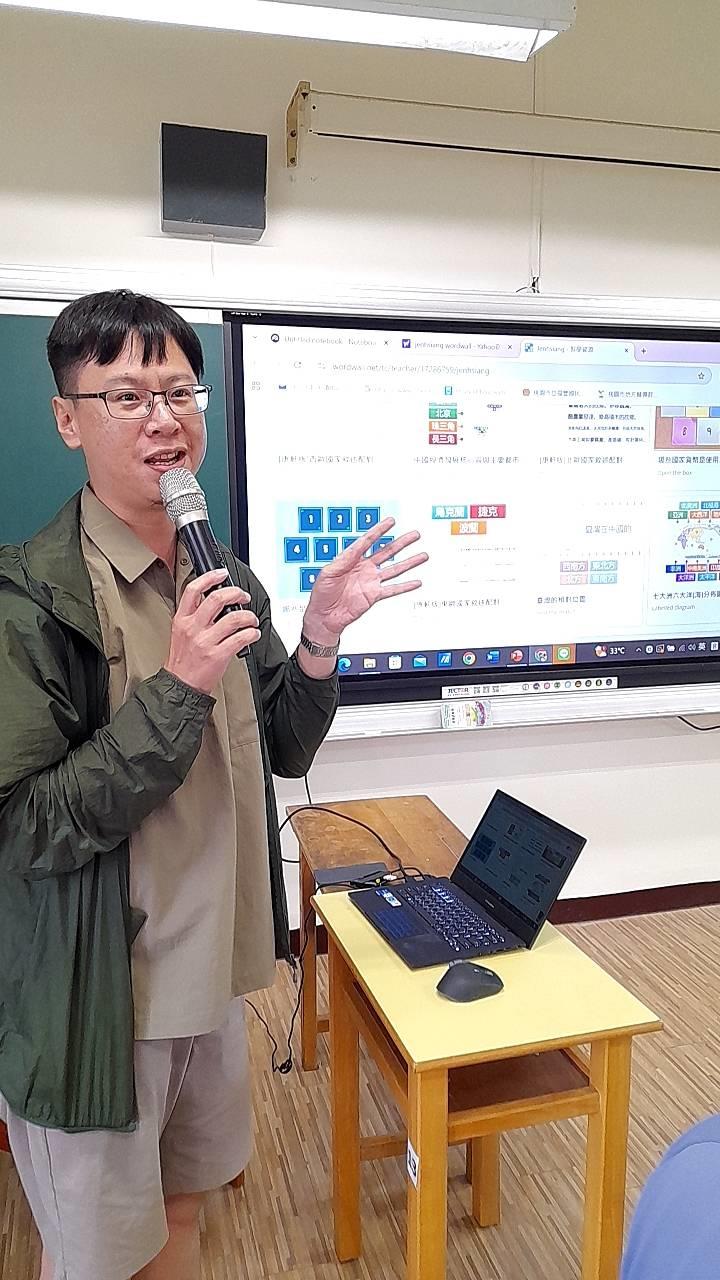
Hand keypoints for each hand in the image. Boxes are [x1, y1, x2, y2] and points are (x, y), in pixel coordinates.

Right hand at [165, 569, 260, 694]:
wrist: (181, 685)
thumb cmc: (183, 660)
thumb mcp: (180, 632)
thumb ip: (194, 615)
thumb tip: (215, 599)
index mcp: (182, 619)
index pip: (193, 590)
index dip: (210, 577)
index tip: (222, 574)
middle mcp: (193, 628)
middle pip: (217, 599)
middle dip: (236, 593)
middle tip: (243, 596)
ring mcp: (205, 641)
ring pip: (233, 618)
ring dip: (248, 616)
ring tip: (251, 619)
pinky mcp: (218, 655)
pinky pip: (241, 638)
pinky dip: (252, 633)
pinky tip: (253, 634)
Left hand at [302, 517, 427, 644]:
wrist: (324, 616)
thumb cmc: (321, 594)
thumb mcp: (328, 572)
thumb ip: (343, 560)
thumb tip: (355, 549)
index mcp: (351, 560)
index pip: (368, 541)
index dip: (379, 530)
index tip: (390, 522)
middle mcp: (364, 569)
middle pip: (387, 552)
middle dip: (401, 543)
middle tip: (414, 535)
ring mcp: (370, 582)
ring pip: (394, 569)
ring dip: (409, 562)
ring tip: (422, 555)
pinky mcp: (374, 596)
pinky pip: (393, 589)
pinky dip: (405, 586)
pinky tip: (416, 582)